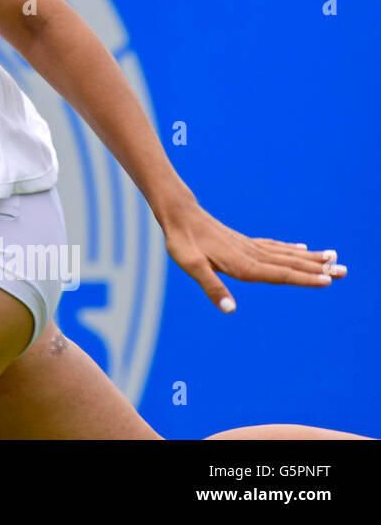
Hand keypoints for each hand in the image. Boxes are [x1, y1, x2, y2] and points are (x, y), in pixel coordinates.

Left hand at [159, 198, 345, 312]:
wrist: (179, 215)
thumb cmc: (183, 242)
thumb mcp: (191, 266)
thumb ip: (211, 287)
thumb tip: (230, 309)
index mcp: (243, 264)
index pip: (279, 274)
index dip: (304, 278)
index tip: (328, 280)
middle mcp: (251, 254)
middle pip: (289, 263)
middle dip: (317, 268)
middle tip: (344, 271)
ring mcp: (249, 246)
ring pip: (286, 254)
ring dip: (310, 258)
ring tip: (333, 258)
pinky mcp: (244, 242)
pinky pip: (273, 247)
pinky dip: (290, 249)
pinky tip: (302, 249)